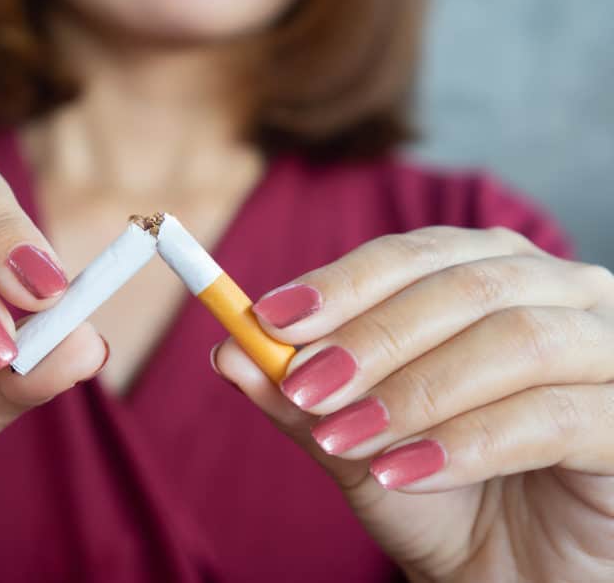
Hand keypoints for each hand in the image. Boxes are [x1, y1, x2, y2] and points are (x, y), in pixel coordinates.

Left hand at [212, 226, 613, 581]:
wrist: (510, 574)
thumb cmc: (440, 494)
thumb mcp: (352, 440)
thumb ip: (296, 392)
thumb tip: (228, 348)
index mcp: (494, 275)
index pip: (415, 254)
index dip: (342, 281)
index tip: (269, 317)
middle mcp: (561, 294)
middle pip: (465, 286)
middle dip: (372, 338)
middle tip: (304, 386)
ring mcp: (609, 353)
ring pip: (513, 341)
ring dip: (415, 390)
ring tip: (346, 438)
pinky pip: (553, 416)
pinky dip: (467, 442)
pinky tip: (406, 472)